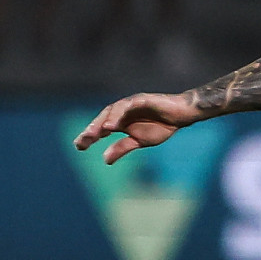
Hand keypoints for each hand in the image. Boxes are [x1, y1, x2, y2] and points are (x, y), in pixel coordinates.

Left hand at [73, 91, 199, 163]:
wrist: (181, 115)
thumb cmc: (161, 126)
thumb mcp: (139, 141)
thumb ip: (122, 148)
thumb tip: (104, 160)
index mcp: (121, 121)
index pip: (101, 128)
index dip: (90, 136)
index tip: (79, 147)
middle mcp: (122, 111)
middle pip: (103, 118)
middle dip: (92, 129)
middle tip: (82, 141)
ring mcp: (131, 104)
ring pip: (112, 111)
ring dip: (102, 122)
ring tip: (94, 134)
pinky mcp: (142, 100)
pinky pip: (127, 107)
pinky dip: (118, 115)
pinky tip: (111, 125)